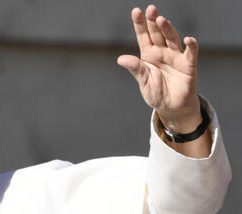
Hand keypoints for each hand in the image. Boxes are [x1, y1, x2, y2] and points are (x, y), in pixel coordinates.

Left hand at [117, 5, 200, 132]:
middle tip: (151, 9)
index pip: (144, 36)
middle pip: (158, 33)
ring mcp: (175, 57)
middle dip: (153, 21)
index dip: (140, 24)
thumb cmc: (156, 92)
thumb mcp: (143, 82)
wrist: (171, 107)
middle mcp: (162, 52)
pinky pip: (190, 54)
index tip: (136, 11)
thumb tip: (121, 59)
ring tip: (161, 20)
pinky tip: (188, 39)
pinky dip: (191, 46)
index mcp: (148, 54)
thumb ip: (135, 69)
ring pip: (172, 39)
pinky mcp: (188, 65)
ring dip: (168, 29)